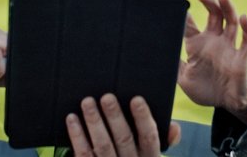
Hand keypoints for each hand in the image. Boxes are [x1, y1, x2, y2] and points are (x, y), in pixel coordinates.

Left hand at [66, 94, 180, 156]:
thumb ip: (164, 138)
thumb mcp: (152, 153)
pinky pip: (84, 154)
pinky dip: (77, 136)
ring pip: (102, 146)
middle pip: (124, 139)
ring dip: (94, 122)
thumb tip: (175, 126)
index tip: (136, 99)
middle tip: (107, 97)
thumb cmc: (137, 156)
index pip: (149, 137)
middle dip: (115, 117)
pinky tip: (72, 119)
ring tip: (87, 102)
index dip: (143, 118)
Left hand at [177, 0, 246, 121]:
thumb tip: (156, 55)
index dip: (184, 16)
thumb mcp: (183, 79)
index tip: (178, 6)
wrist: (225, 105)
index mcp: (198, 45)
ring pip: (230, 21)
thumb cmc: (206, 90)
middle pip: (213, 15)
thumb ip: (173, 65)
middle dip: (209, 3)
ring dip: (227, 8)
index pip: (190, 25)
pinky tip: (243, 18)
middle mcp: (214, 41)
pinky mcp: (241, 56)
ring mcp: (228, 47)